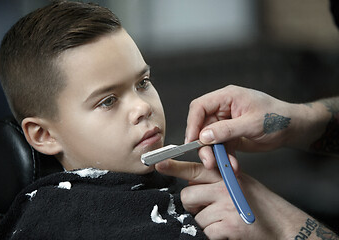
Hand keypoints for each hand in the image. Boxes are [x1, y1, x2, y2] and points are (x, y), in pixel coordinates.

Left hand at [156, 159, 334, 239]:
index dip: (174, 166)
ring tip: (224, 220)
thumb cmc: (260, 205)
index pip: (195, 168)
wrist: (284, 224)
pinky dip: (215, 235)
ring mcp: (227, 206)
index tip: (157, 164)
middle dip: (192, 205)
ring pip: (196, 216)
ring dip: (206, 222)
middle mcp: (225, 187)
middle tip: (208, 209)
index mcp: (226, 176)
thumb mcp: (239, 184)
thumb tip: (192, 182)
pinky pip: (206, 232)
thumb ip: (217, 180)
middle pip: (187, 194)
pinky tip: (229, 230)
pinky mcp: (228, 226)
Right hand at [185, 85, 327, 168]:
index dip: (192, 123)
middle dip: (204, 145)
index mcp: (227, 98)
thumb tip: (204, 136)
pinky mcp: (230, 136)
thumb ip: (227, 130)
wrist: (292, 129)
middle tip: (209, 160)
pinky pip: (220, 147)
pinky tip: (232, 165)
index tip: (192, 141)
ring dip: (215, 155)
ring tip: (224, 165)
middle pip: (202, 126)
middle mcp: (223, 109)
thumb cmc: (277, 118)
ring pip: (210, 140)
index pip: (200, 107)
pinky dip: (224, 158)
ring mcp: (226, 123)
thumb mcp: (252, 123)